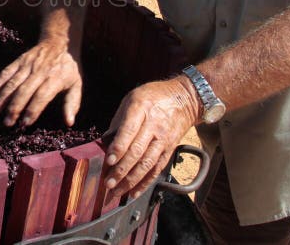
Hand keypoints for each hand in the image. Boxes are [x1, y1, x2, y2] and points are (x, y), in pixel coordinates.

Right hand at [0, 39, 82, 126]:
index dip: (32, 110)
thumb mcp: (76, 84)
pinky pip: (5, 73)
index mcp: (54, 78)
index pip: (41, 96)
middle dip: (14, 108)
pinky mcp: (19, 61)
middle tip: (7, 123)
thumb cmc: (67, 69)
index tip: (25, 124)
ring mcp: (27, 65)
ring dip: (1, 98)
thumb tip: (69, 123)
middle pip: (24, 91)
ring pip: (12, 83)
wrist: (57, 43)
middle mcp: (39, 71)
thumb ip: (72, 104)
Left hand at [102, 78, 199, 197]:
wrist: (185, 99)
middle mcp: (153, 126)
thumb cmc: (153, 96)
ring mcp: (163, 139)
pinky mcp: (170, 149)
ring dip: (131, 180)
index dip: (118, 148)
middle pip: (137, 151)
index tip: (107, 161)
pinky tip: (134, 193)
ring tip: (117, 192)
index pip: (129, 131)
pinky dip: (145, 182)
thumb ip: (118, 120)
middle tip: (108, 183)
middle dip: (121, 170)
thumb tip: (104, 141)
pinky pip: (157, 169)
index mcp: (141, 109)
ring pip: (147, 164)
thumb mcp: (132, 98)